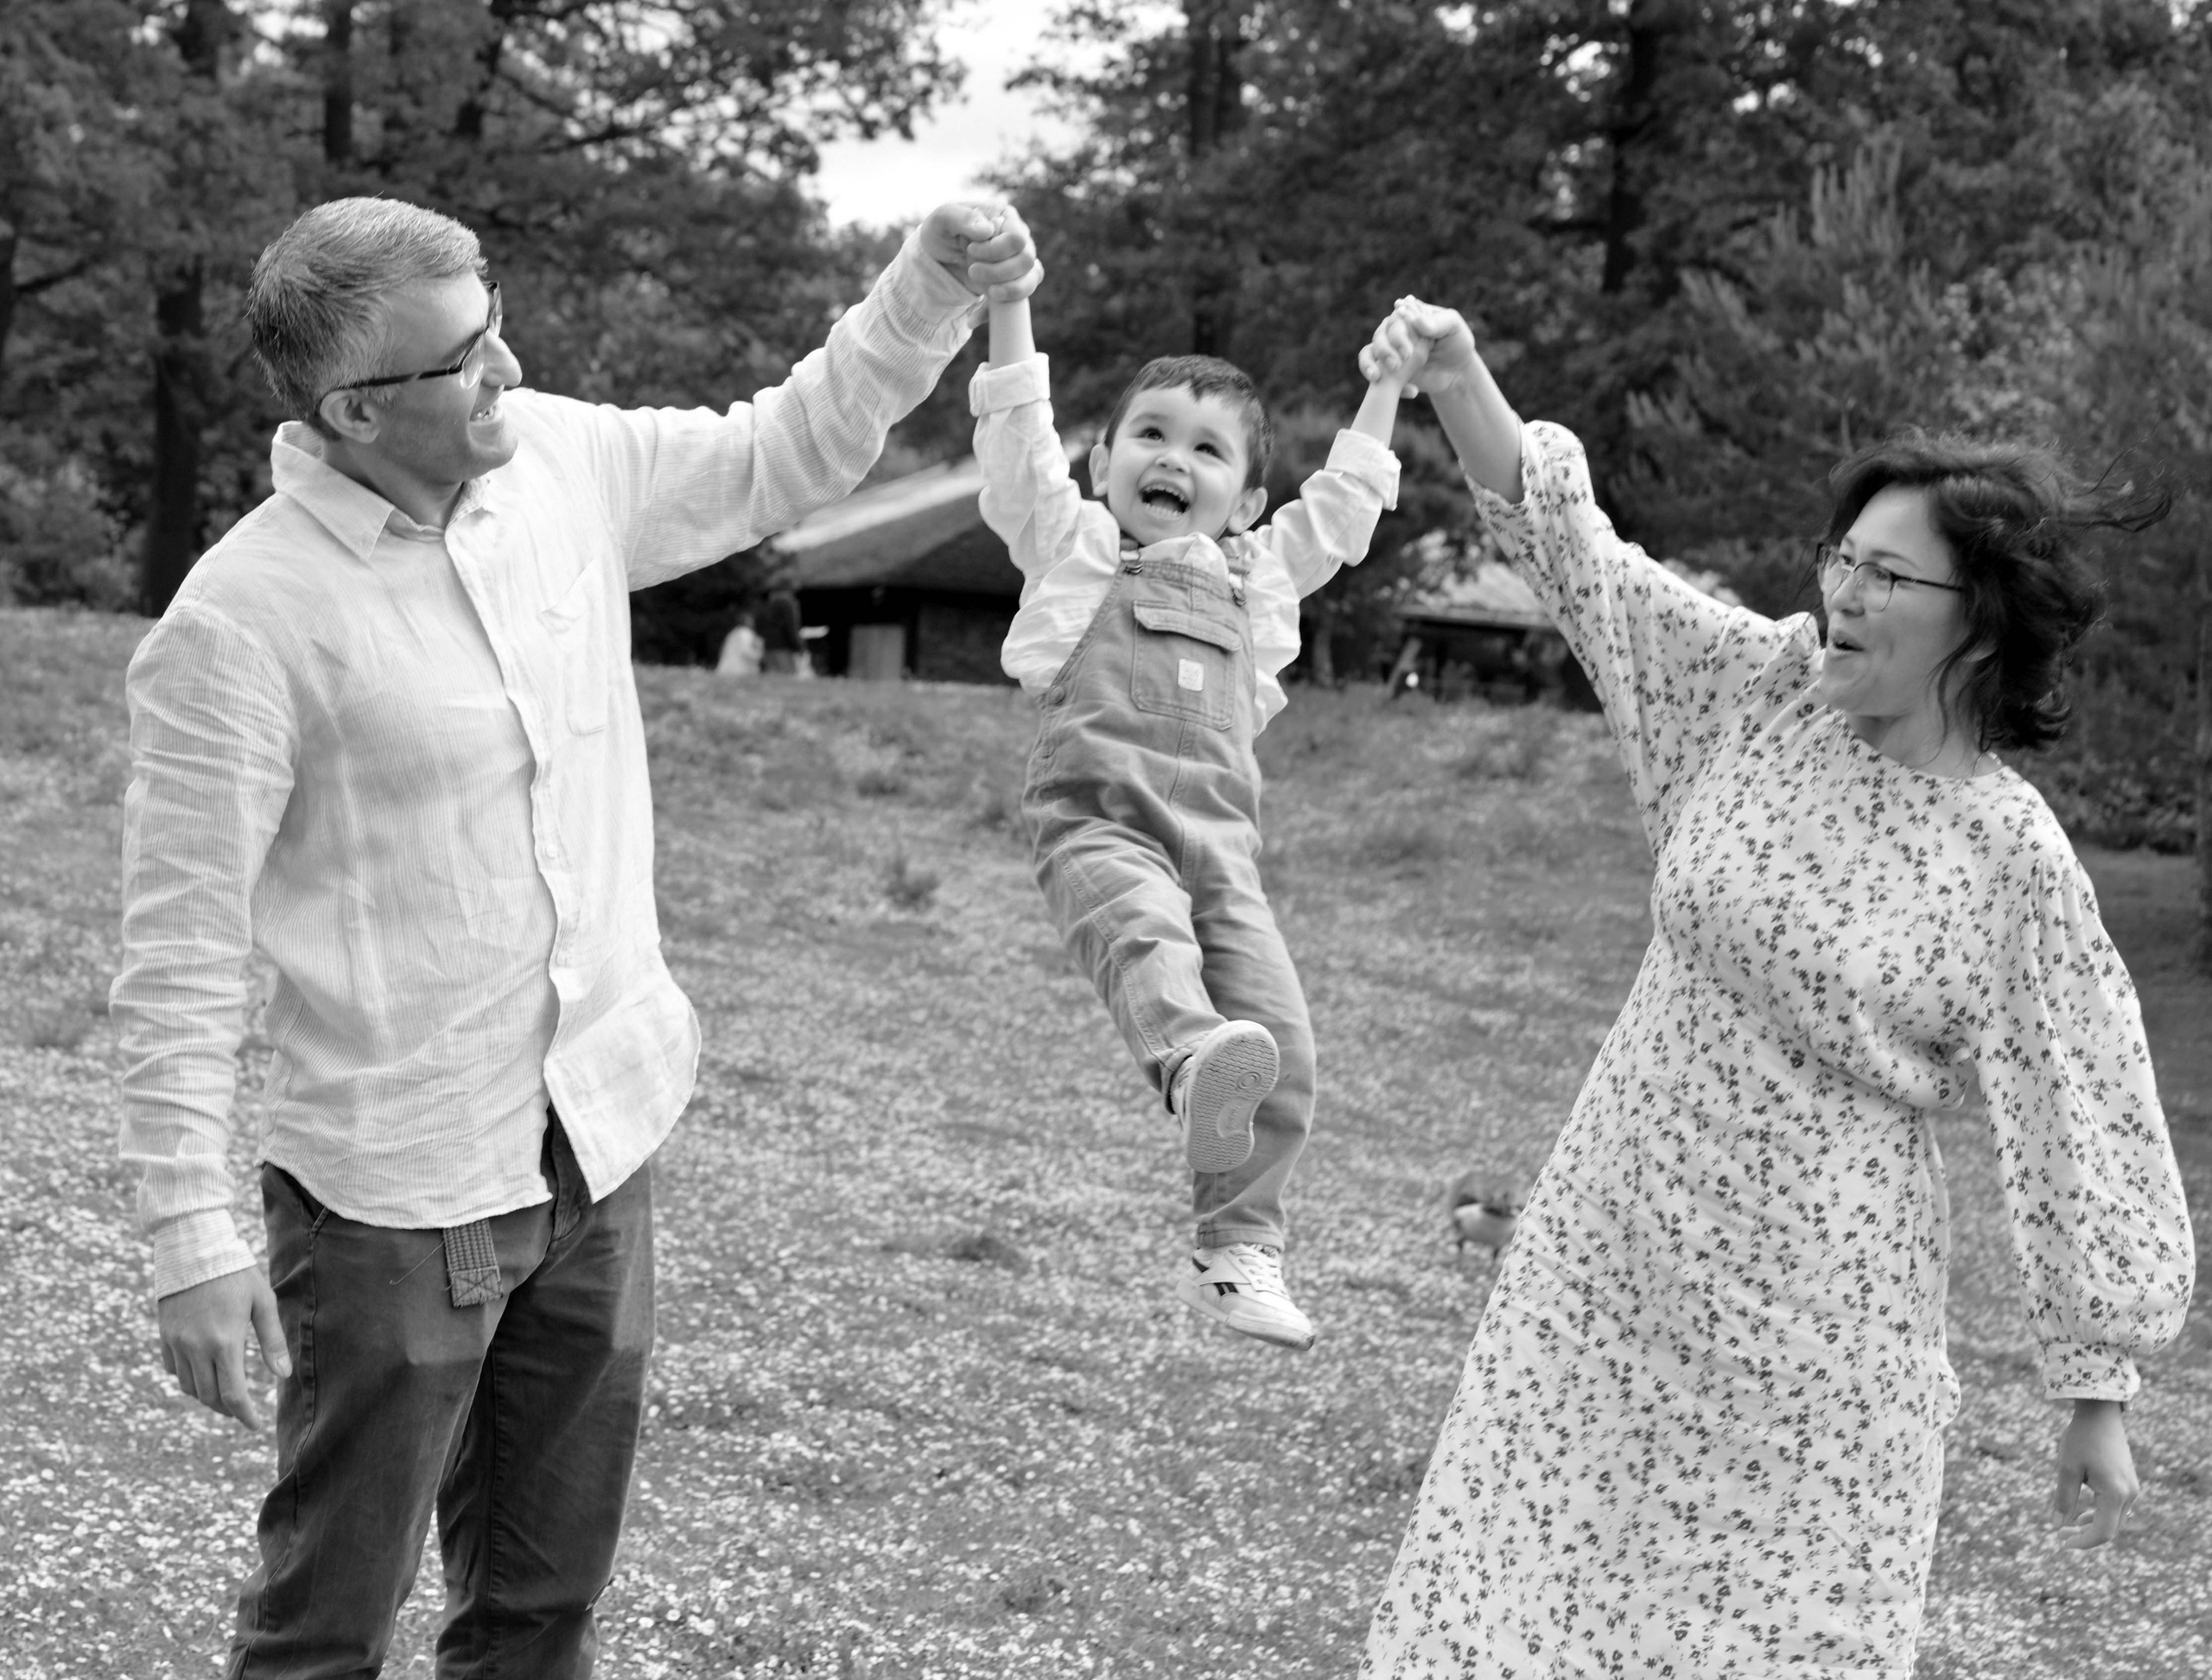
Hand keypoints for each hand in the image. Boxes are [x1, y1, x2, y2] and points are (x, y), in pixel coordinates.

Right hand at [158, 1265, 289, 1427]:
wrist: (193, 1248)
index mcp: (225, 1342)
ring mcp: (176, 1343)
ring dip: (206, 1396)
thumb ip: (272, 1340)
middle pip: (208, 1396)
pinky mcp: (164, 1335)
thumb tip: (283, 1374)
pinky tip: (202, 1373)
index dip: (245, 1416)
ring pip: (188, 1387)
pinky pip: (172, 1369)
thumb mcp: (263, 1302)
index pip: (232, 1395)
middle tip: (242, 1411)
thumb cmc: (235, 1272)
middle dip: (227, 1409)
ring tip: (224, 1394)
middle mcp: (196, 1348)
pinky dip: (187, 1378)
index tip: (255, 1425)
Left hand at [918, 200, 1042, 301]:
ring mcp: (1017, 263)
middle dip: (999, 271)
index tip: (970, 251)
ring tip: (986, 292)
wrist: (935, 258)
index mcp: (1006, 217)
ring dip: (1008, 290)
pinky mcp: (1011, 284)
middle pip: (1027, 260)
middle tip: (972, 271)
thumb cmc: (940, 232)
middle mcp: (1018, 239)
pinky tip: (977, 316)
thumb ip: (962, 218)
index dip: (996, 249)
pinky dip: (1000, 309)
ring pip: (1031, 280)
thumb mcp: (942, 219)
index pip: (1017, 238)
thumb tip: (988, 230)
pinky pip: (1020, 299)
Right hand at [1360, 296, 1478, 395]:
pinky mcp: (1387, 371)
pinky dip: (1383, 383)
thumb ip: (1438, 322)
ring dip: (1375, 364)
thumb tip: (1415, 320)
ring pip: (1369, 352)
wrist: (1457, 372)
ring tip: (1388, 374)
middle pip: (1381, 334)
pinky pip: (1373, 373)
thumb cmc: (1457, 344)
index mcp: (1410, 315)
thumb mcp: (1454, 328)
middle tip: (1404, 359)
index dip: (1401, 327)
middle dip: (1387, 348)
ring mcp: (1389, 351)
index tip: (1409, 343)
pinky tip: (1411, 391)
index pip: (1398, 315)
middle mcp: (1395, 330)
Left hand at [2052, 1398, 2139, 1548]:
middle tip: (2060, 1534)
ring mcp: (2132, 1489)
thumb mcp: (2067, 1469)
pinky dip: (2099, 1514)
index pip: (2103, 1532)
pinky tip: (2082, 1513)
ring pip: (2114, 1519)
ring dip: (2092, 1525)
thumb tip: (2057, 1526)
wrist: (2100, 1414)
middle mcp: (2129, 1495)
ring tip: (2067, 1525)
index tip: (2062, 1543)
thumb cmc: (2081, 1439)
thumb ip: (2064, 1499)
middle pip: (2110, 1528)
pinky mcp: (2129, 1483)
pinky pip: (2116, 1507)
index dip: (2083, 1542)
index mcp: (2115, 1493)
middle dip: (2085, 1535)